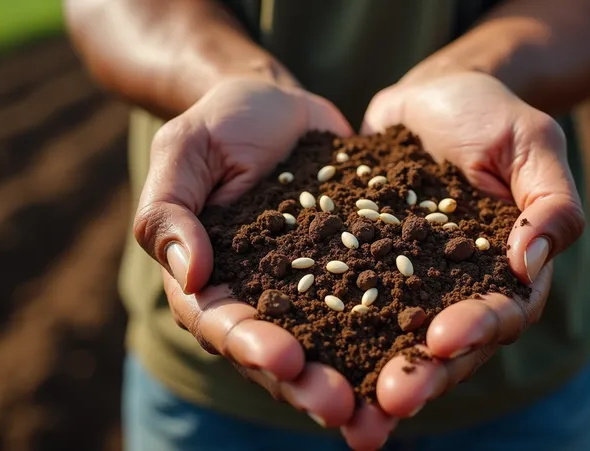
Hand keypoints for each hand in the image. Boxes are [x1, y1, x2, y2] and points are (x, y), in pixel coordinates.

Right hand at [133, 77, 357, 427]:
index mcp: (207, 278)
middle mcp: (256, 295)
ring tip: (383, 408)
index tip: (286, 360)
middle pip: (276, 353)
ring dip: (351, 378)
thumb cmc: (221, 123)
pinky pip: (368, 306)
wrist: (278, 106)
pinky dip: (389, 334)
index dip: (251, 347)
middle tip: (343, 409)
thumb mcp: (185, 151)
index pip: (221, 324)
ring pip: (325, 345)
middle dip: (306, 384)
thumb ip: (171, 210)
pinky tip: (419, 355)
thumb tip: (189, 274)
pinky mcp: (348, 271)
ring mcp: (305, 289)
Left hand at [345, 71, 584, 444]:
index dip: (475, 332)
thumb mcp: (531, 142)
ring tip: (341, 403)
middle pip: (446, 348)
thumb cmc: (491, 114)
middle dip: (421, 375)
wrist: (431, 97)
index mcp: (509, 273)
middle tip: (389, 401)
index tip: (441, 341)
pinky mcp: (366, 268)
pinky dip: (328, 330)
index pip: (501, 316)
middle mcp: (459, 290)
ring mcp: (411, 284)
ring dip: (372, 373)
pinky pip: (347, 302)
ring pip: (395, 340)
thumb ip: (548, 202)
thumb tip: (528, 266)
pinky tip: (300, 353)